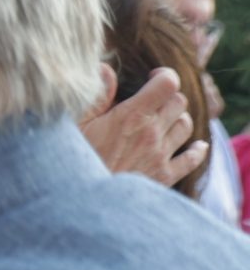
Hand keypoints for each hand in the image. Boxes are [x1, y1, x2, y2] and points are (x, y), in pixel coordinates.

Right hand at [81, 64, 207, 186]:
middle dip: (168, 96)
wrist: (83, 201)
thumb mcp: (74, 123)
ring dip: (178, 119)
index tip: (151, 78)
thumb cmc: (74, 159)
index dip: (163, 75)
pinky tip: (195, 147)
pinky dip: (196, 150)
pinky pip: (192, 159)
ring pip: (186, 126)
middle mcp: (152, 133)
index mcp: (131, 116)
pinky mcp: (163, 176)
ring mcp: (160, 155)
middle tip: (153, 101)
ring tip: (164, 121)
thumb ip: (95, 95)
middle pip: (179, 102)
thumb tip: (105, 69)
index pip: (167, 84)